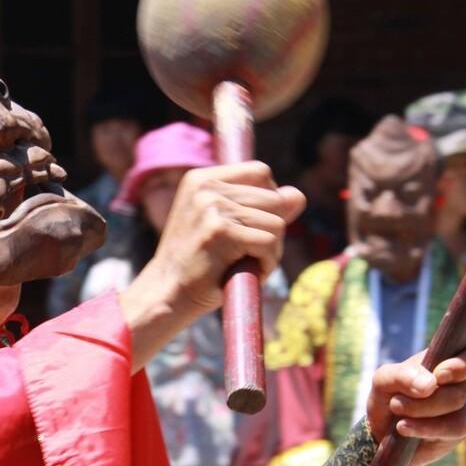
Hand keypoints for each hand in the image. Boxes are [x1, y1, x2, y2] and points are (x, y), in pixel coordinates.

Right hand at [120, 162, 304, 370]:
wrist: (166, 294)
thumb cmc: (198, 264)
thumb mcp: (225, 226)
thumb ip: (261, 207)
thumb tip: (298, 195)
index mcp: (201, 179)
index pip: (261, 172)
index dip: (268, 200)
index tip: (250, 226)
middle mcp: (205, 187)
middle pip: (274, 198)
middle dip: (271, 229)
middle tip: (245, 253)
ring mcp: (211, 207)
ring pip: (276, 222)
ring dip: (270, 250)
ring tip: (243, 264)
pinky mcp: (220, 231)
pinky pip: (269, 243)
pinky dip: (266, 264)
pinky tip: (245, 272)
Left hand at [366, 341, 465, 465]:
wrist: (385, 426)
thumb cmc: (389, 393)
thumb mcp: (385, 380)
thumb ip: (402, 376)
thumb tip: (430, 385)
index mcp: (451, 358)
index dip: (463, 364)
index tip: (438, 375)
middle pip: (461, 391)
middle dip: (425, 402)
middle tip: (396, 404)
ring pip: (460, 417)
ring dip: (424, 418)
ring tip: (398, 419)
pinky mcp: (465, 429)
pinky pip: (453, 433)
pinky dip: (425, 430)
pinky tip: (404, 428)